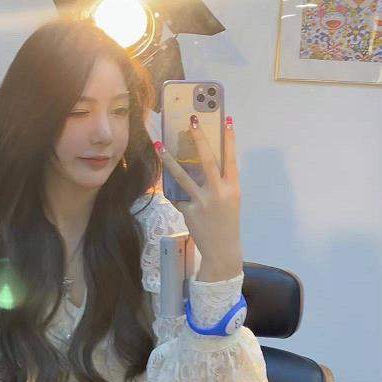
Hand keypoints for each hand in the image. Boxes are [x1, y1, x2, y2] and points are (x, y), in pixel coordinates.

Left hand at [154, 115, 241, 266]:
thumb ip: (220, 185)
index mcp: (233, 188)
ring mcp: (202, 201)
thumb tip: (202, 168)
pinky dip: (176, 195)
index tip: (226, 121)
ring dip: (169, 159)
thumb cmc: (227, 223)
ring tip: (159, 146)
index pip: (231, 159)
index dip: (229, 140)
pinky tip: (175, 193)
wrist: (222, 249)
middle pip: (207, 161)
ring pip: (182, 176)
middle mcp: (218, 192)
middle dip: (199, 140)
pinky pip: (179, 198)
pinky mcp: (189, 211)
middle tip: (191, 122)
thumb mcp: (230, 202)